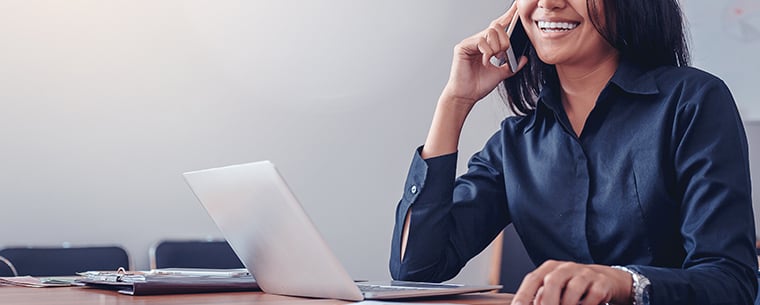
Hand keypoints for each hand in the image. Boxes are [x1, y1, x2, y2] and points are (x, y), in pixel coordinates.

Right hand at [440, 2, 527, 107]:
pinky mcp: (463, 47)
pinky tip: (485, 61)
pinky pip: (481, 41)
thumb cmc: (478, 86)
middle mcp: (478, 42)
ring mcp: (470, 43)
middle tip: (503, 54)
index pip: (498, 27)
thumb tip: (524, 59)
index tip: (517, 8)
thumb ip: (512, 65)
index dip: (508, 17)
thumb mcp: (501, 74)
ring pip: (490, 33)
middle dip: (504, 40)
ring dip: (496, 47)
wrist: (466, 96)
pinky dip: (487, 51)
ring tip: (492, 59)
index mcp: (486, 46)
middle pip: (496, 27)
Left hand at [511, 260, 632, 304]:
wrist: (604, 279)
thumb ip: (541, 296)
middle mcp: (566, 267)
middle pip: (552, 281)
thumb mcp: (555, 288)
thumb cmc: (572, 286)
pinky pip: (593, 295)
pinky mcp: (601, 282)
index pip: (533, 279)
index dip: (523, 294)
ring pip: (573, 289)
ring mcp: (585, 273)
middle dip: (547, 302)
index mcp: (550, 268)